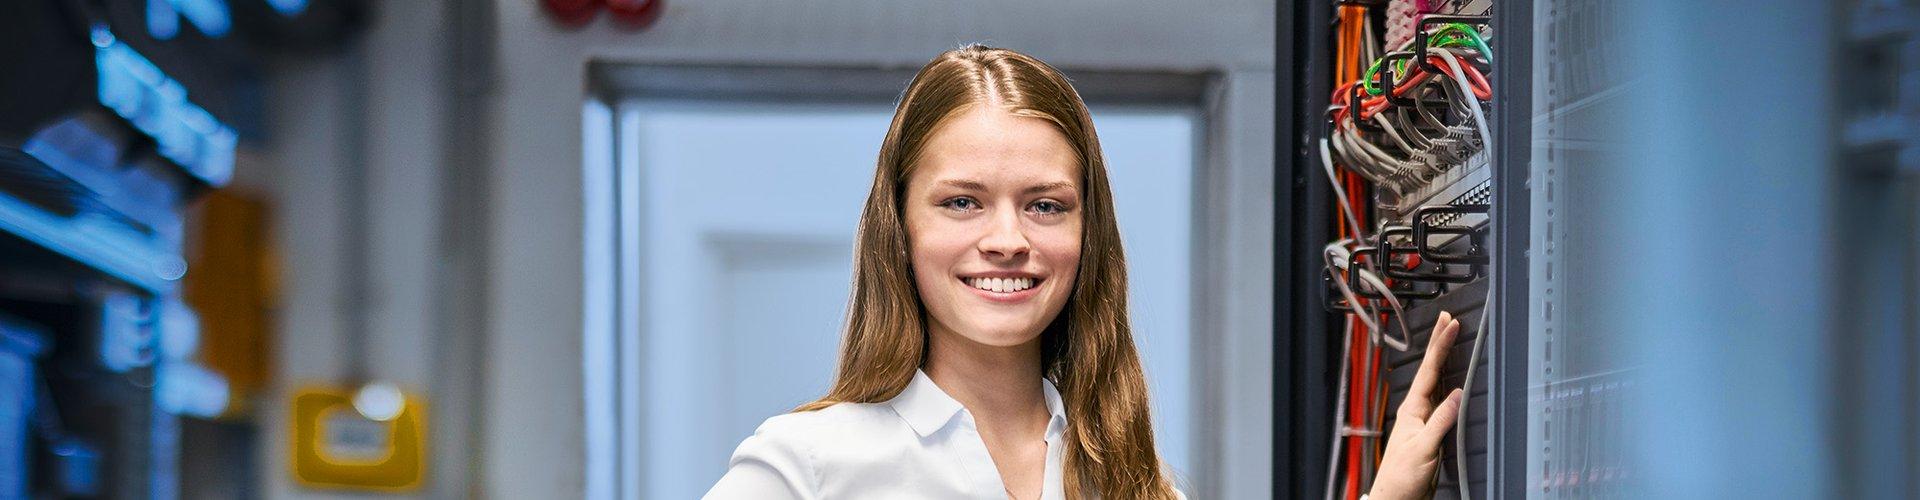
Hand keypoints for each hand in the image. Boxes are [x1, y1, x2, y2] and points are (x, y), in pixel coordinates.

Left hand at [1368, 311, 1464, 499]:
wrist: (1396, 497)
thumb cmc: (1402, 476)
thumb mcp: (1424, 448)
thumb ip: (1441, 421)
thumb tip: (1457, 395)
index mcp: (1413, 409)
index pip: (1430, 370)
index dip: (1441, 346)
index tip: (1451, 324)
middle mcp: (1416, 410)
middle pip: (1430, 369)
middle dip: (1438, 343)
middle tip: (1447, 319)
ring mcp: (1422, 419)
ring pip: (1434, 380)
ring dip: (1442, 358)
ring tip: (1447, 338)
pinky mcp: (1429, 430)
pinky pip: (1440, 398)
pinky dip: (1446, 381)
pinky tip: (1450, 378)